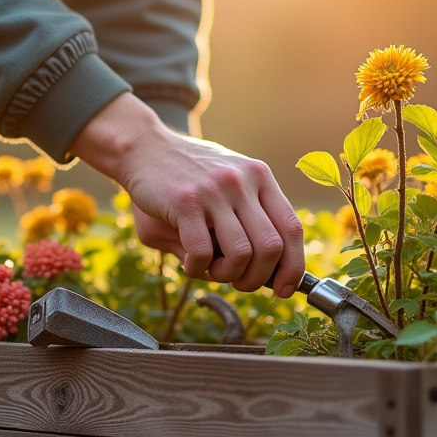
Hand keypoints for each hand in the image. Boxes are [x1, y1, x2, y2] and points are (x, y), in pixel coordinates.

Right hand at [69, 93, 303, 297]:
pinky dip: (197, 270)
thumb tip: (267, 274)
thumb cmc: (186, 179)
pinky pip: (202, 253)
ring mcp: (215, 191)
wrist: (143, 147)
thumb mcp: (227, 190)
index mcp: (260, 178)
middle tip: (240, 282)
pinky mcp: (185, 202)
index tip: (284, 288)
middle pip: (271, 248)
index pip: (292, 228)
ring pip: (242, 254)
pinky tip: (189, 263)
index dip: (293, 266)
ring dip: (228, 276)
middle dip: (258, 279)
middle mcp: (243, 181)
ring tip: (212, 270)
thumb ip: (247, 225)